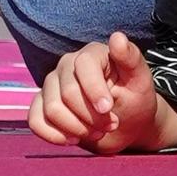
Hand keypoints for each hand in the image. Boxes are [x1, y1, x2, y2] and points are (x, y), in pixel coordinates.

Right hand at [28, 31, 158, 153]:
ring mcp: (51, 85)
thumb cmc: (134, 99)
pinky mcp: (41, 105)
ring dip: (77, 129)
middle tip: (111, 125)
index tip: (108, 109)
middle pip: (67, 93)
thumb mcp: (141, 80)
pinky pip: (35, 121)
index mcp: (91, 54)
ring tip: (97, 132)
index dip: (94, 90)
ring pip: (52, 110)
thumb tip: (117, 37)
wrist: (125, 124)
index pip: (83, 65)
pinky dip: (55, 136)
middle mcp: (67, 65)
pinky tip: (73, 139)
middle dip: (91, 117)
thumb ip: (131, 59)